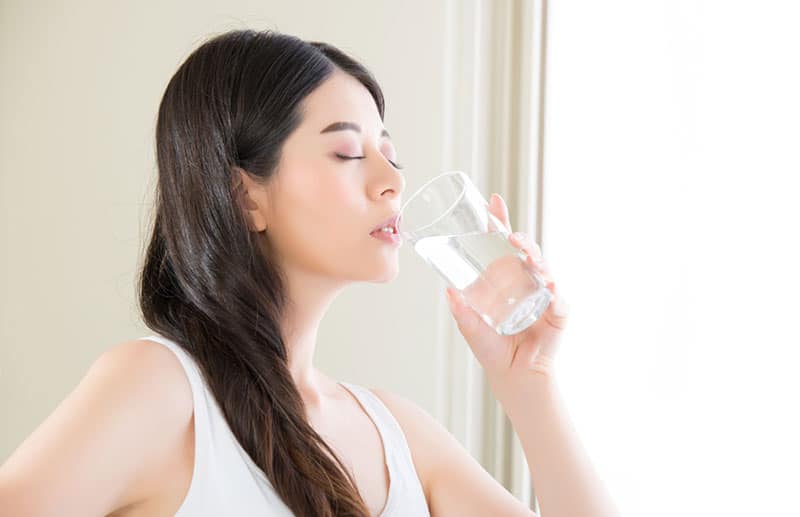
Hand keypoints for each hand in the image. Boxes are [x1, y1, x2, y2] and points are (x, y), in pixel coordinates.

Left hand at [445, 193, 569, 383]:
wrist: (513, 376)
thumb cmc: (493, 349)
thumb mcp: (471, 327)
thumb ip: (461, 310)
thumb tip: (447, 290)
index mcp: (505, 279)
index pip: (503, 244)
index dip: (500, 222)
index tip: (494, 200)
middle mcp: (525, 281)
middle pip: (526, 249)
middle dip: (521, 238)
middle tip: (510, 235)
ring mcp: (543, 294)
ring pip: (543, 267)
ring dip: (536, 258)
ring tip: (526, 255)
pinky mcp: (558, 312)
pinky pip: (557, 298)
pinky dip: (553, 292)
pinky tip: (547, 287)